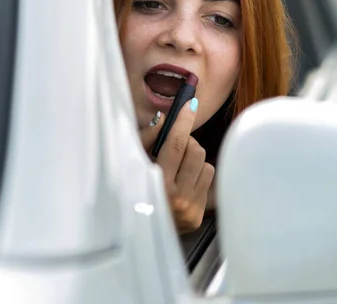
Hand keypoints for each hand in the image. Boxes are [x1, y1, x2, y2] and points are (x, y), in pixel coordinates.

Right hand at [141, 100, 214, 233]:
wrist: (135, 232)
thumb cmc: (129, 192)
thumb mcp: (131, 164)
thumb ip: (147, 140)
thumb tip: (166, 120)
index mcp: (157, 184)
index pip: (175, 145)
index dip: (183, 121)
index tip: (190, 104)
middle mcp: (177, 198)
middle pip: (196, 151)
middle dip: (187, 143)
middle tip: (174, 147)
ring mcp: (191, 209)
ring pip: (206, 165)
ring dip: (194, 162)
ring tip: (177, 169)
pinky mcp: (199, 217)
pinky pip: (207, 182)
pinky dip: (196, 178)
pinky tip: (181, 185)